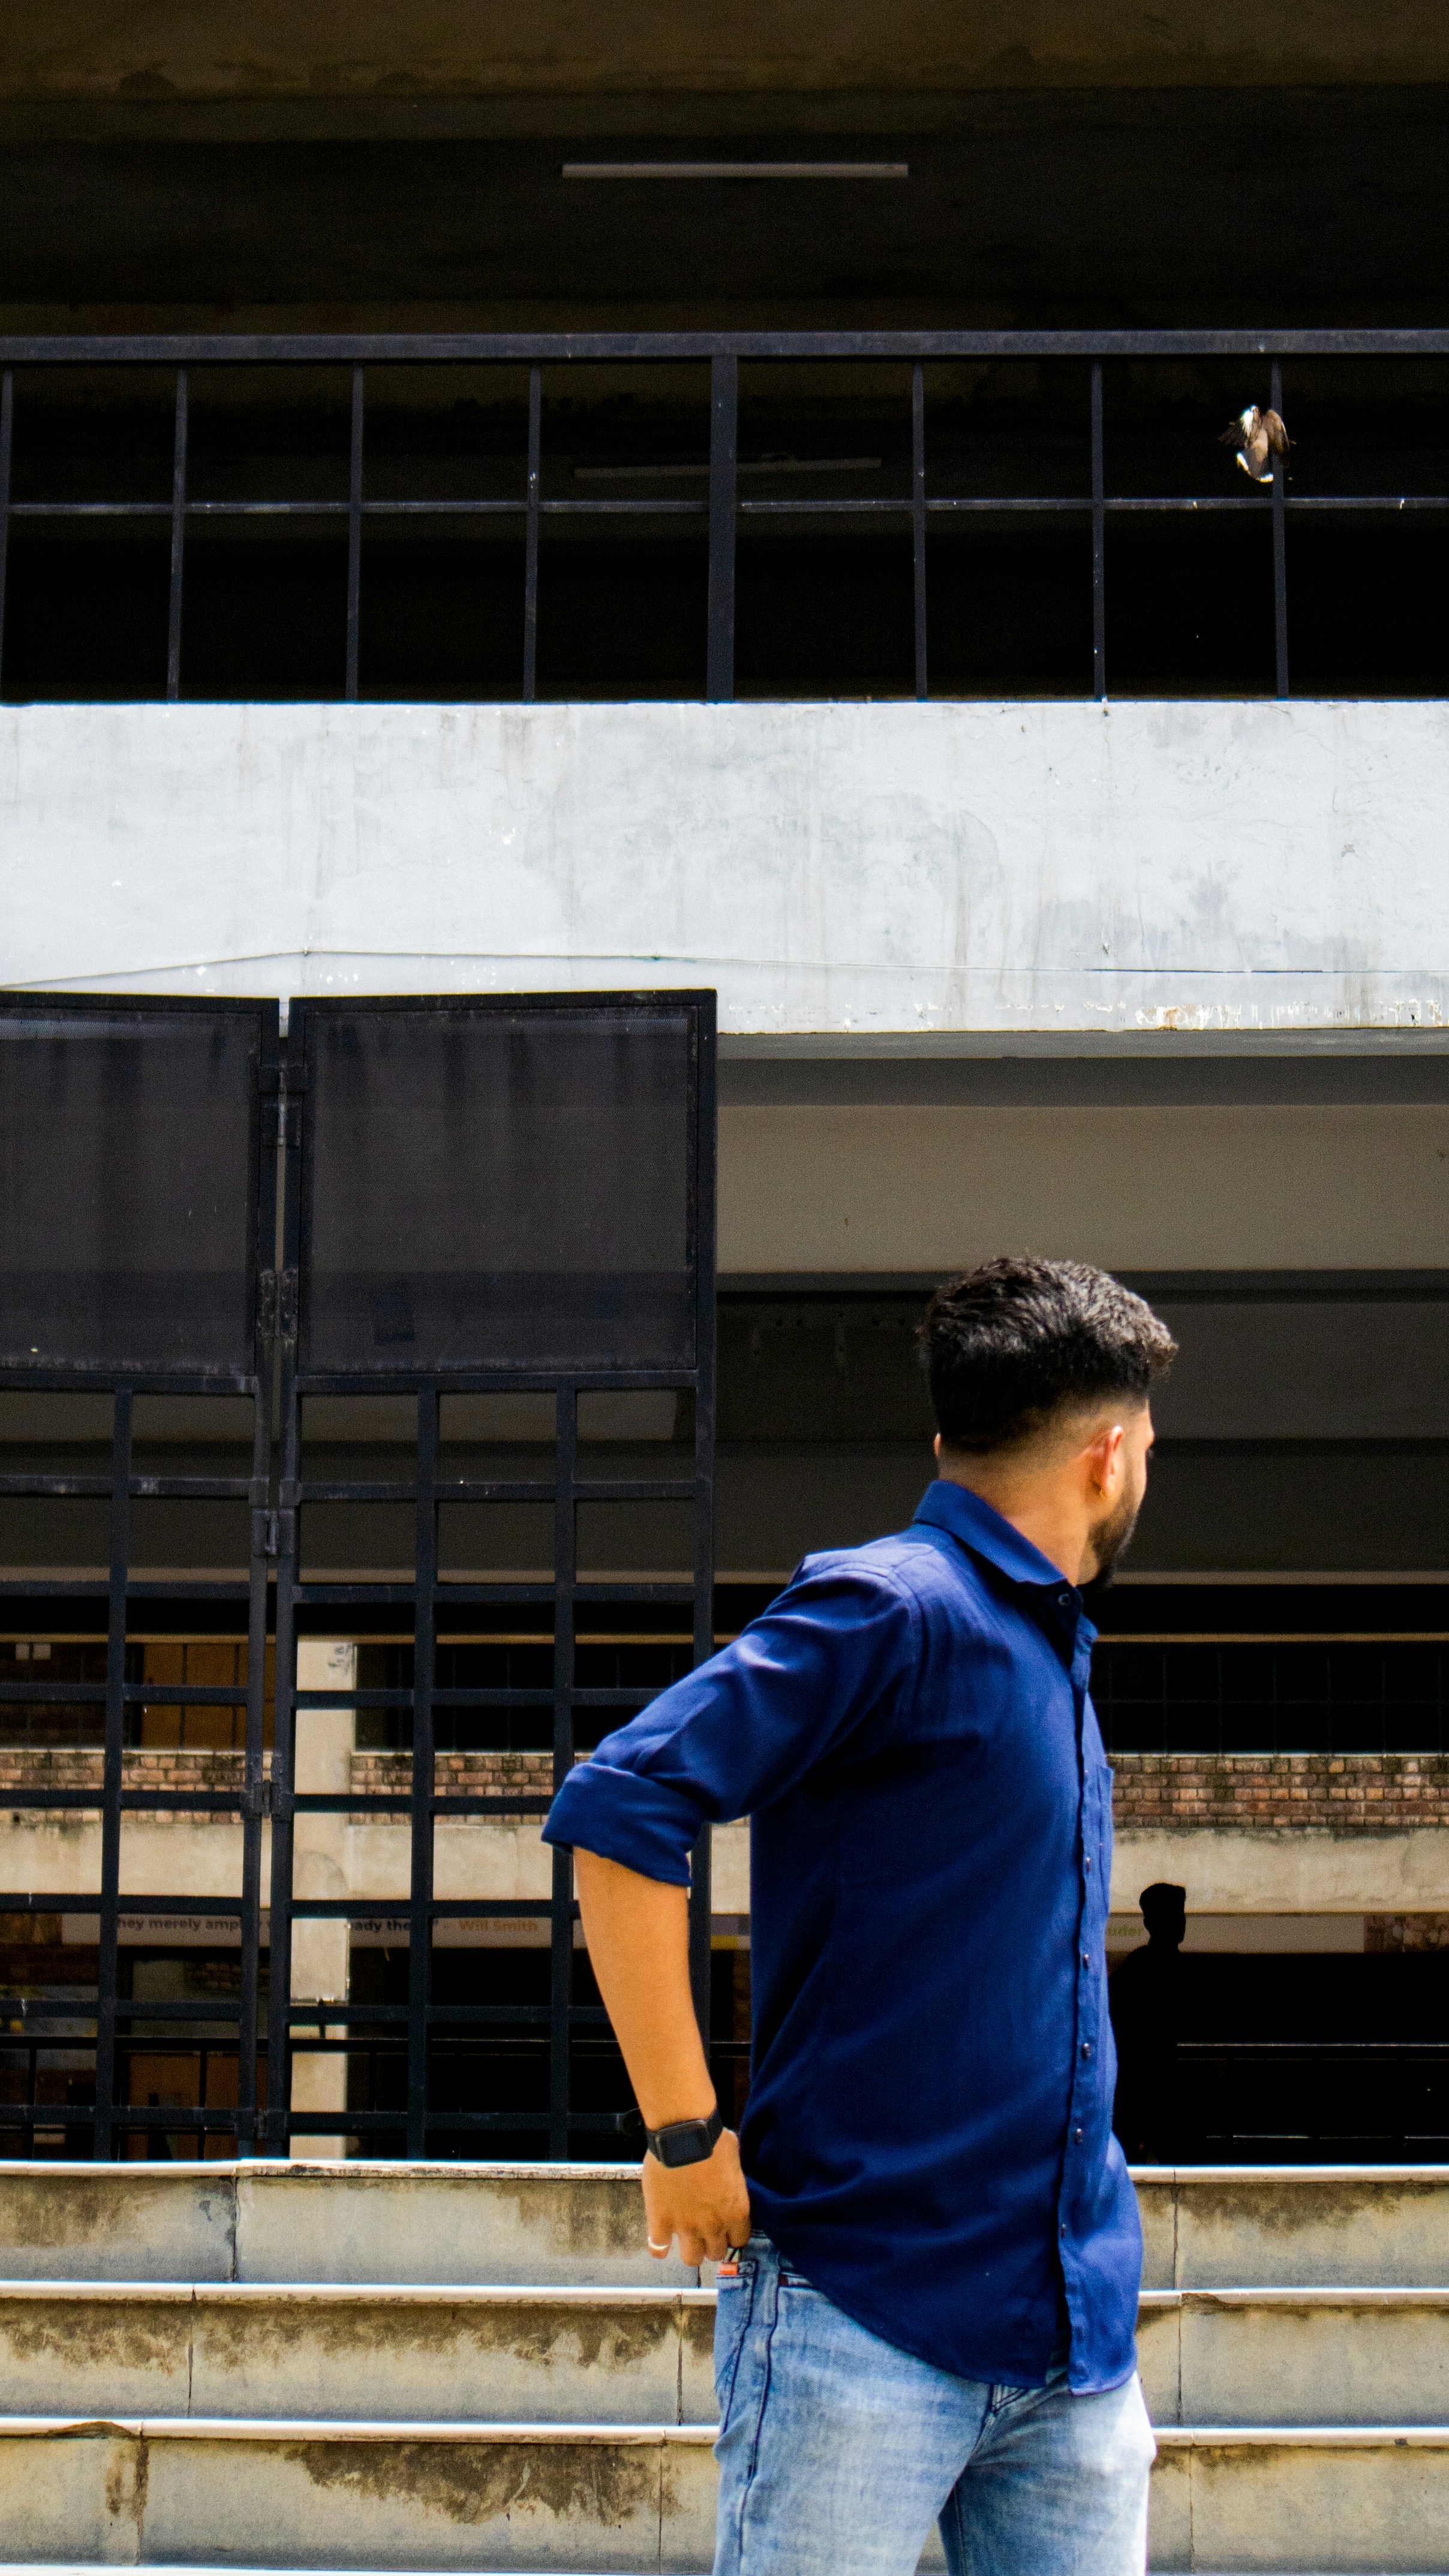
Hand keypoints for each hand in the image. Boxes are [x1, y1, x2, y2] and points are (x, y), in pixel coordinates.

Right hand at [642, 2125, 750, 2265]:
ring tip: (685, 2236)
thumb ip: (733, 2178)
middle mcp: (713, 2225)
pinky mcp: (661, 2222)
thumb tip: (729, 2174)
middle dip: (711, 2243)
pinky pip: (658, 2249)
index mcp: (736, 2211)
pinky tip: (661, 2237)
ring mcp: (686, 2226)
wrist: (684, 2134)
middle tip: (704, 2230)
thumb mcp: (735, 2159)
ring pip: (691, 2259)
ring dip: (690, 2249)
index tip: (725, 2226)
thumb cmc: (713, 2139)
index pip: (739, 2240)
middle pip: (715, 2253)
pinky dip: (659, 2247)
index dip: (731, 2234)